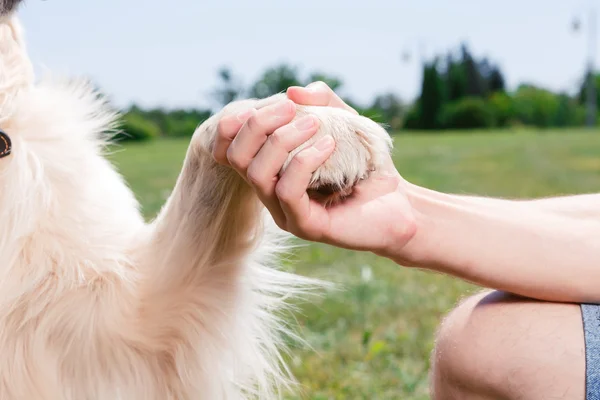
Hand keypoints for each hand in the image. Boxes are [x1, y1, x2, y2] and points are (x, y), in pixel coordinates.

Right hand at [213, 82, 416, 254]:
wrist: (399, 203)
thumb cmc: (366, 163)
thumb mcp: (343, 121)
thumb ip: (320, 100)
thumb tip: (292, 92)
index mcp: (271, 168)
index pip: (229, 146)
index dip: (238, 120)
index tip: (275, 102)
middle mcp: (270, 192)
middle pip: (236, 157)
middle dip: (257, 124)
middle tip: (291, 108)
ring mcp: (284, 211)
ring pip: (257, 173)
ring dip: (281, 139)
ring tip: (313, 123)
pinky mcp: (304, 226)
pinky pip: (287, 191)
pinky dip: (304, 160)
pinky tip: (329, 145)